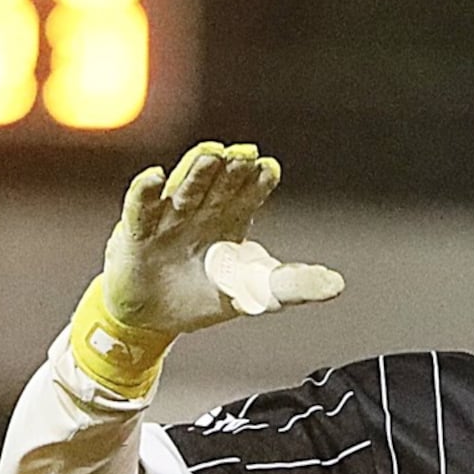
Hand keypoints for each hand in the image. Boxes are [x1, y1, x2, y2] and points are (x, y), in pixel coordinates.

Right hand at [103, 141, 343, 337]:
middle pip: (218, 186)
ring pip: (184, 190)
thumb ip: (292, 285)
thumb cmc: (203, 296)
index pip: (247, 195)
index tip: (269, 167)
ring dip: (197, 172)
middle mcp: (200, 212)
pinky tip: (155, 176)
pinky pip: (141, 208)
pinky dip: (146, 192)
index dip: (257, 182)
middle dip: (231, 170)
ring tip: (213, 154)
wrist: (154, 320)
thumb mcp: (253, 293)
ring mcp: (167, 219)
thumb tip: (337, 284)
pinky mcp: (136, 234)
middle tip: (245, 153)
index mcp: (230, 220)